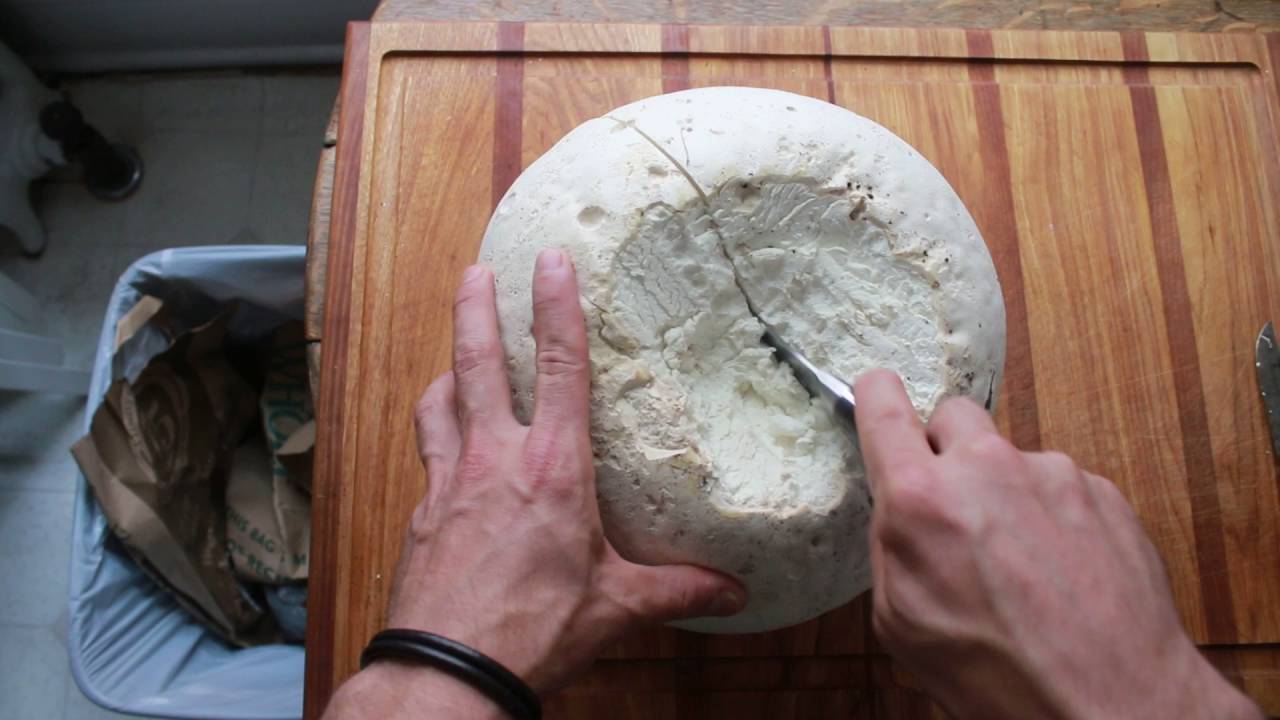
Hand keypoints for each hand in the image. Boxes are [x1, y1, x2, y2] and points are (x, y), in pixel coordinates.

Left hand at [325, 249, 744, 718]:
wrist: (448, 670)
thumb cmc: (534, 630)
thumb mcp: (616, 607)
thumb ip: (676, 590)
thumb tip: (734, 593)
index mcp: (552, 468)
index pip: (559, 367)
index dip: (556, 307)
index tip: (552, 261)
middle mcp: (495, 459)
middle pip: (479, 362)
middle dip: (477, 309)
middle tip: (477, 272)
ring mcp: (450, 481)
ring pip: (440, 400)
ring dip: (447, 367)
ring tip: (454, 354)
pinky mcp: (424, 511)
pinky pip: (427, 451)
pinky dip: (435, 429)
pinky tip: (443, 441)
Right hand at [853, 369, 1260, 719]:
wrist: (1111, 703)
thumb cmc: (1001, 674)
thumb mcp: (901, 621)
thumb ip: (893, 545)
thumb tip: (899, 511)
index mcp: (922, 499)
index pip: (884, 407)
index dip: (876, 395)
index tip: (877, 392)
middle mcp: (987, 468)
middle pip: (953, 415)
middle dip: (947, 450)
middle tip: (954, 504)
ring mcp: (1051, 473)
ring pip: (1010, 457)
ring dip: (1005, 491)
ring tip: (1019, 562)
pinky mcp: (1101, 490)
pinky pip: (1060, 484)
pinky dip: (1052, 516)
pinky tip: (1059, 570)